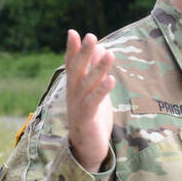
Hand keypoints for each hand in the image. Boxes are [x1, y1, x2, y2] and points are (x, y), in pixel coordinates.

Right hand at [65, 29, 114, 172]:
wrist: (86, 148)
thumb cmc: (91, 117)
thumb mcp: (94, 92)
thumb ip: (96, 72)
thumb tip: (102, 49)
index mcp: (74, 87)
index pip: (71, 64)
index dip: (72, 49)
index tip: (73, 32)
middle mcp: (73, 94)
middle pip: (77, 70)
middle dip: (84, 53)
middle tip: (91, 36)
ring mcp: (78, 106)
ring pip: (88, 84)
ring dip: (99, 68)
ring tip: (109, 53)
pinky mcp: (87, 119)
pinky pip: (93, 102)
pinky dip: (102, 91)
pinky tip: (110, 80)